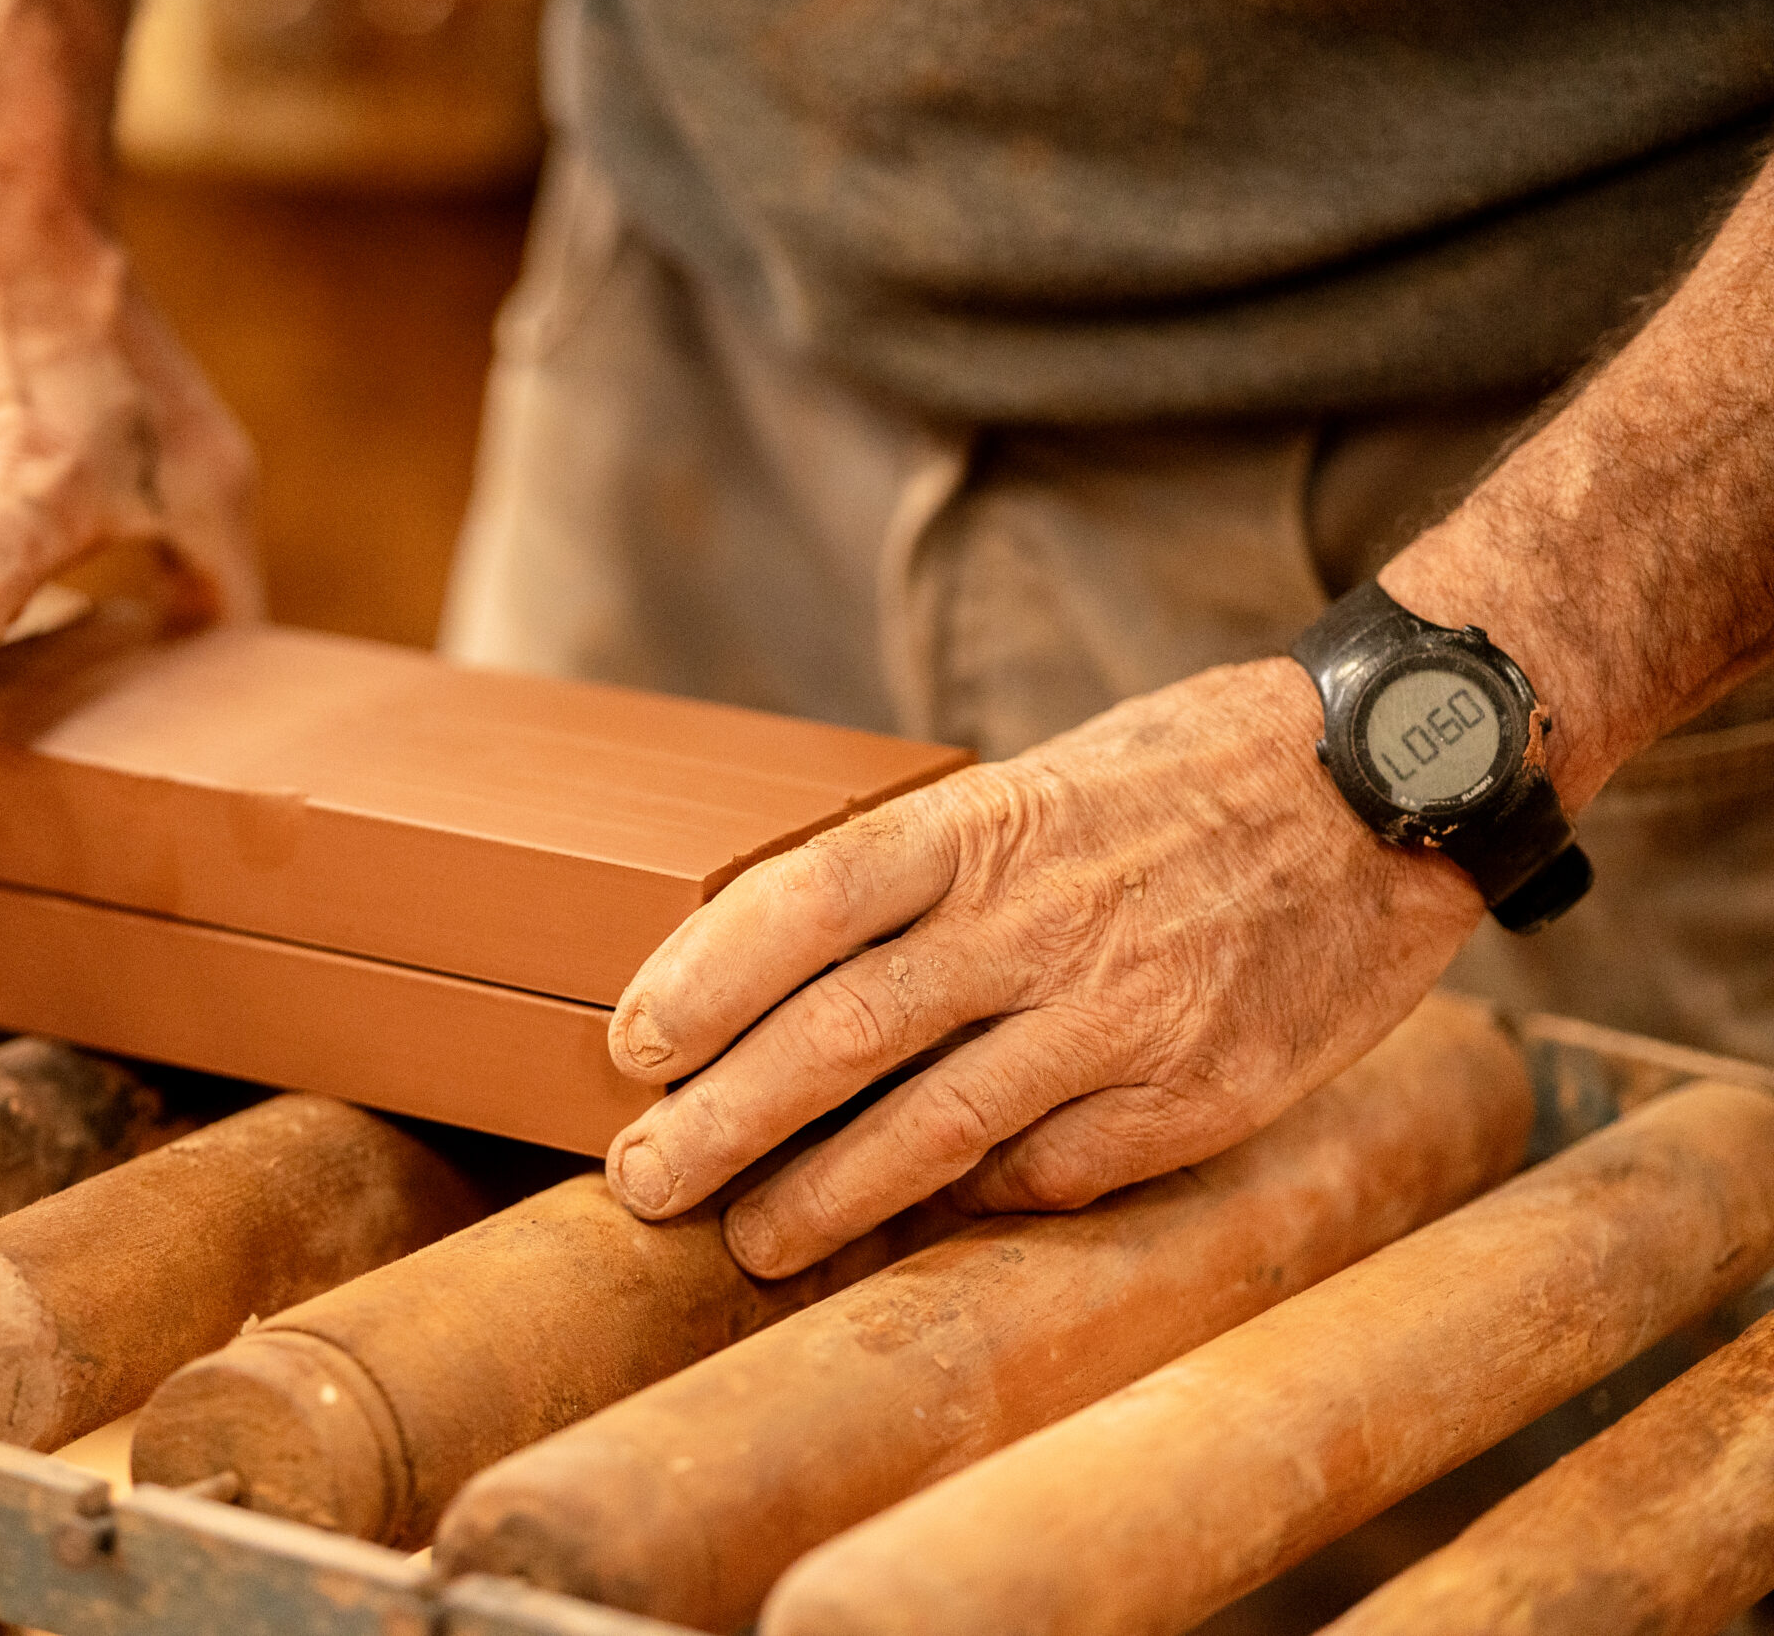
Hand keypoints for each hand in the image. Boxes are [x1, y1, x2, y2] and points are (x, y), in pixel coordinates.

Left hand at [602, 658, 1484, 1277]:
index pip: (806, 899)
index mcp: (989, 826)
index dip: (704, 978)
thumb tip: (790, 971)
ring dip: (824, 1197)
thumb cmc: (1188, 778)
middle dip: (723, 1122)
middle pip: (841, 1031)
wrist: (1392, 785)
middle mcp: (1041, 921)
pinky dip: (965, 1204)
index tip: (629, 1046)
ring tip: (753, 1242)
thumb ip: (932, 870)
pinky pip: (1048, 1171)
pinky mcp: (1194, 1097)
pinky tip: (906, 1229)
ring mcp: (1120, 1017)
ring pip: (933, 1128)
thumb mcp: (1045, 779)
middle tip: (644, 1184)